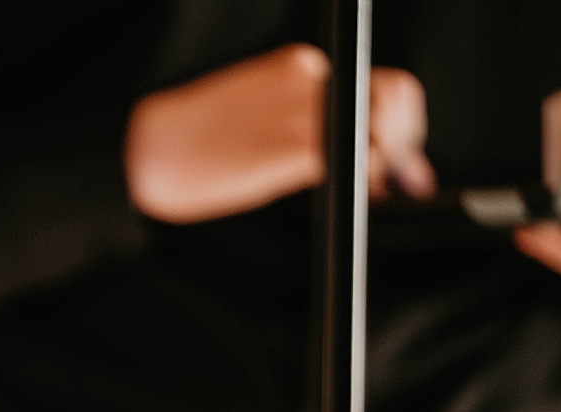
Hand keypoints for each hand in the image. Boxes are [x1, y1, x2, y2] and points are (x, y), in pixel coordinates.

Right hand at [125, 44, 434, 223]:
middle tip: (402, 175)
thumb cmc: (197, 143)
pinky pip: (359, 161)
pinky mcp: (298, 148)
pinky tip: (359, 195)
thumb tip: (363, 158)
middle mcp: (309, 81)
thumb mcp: (258, 118)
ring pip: (384, 128)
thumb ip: (312, 128)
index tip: (401, 152)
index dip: (400, 118)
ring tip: (379, 187)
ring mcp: (306, 113)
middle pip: (394, 95)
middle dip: (407, 139)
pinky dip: (370, 181)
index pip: (374, 81)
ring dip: (394, 160)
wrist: (152, 149)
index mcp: (297, 67)